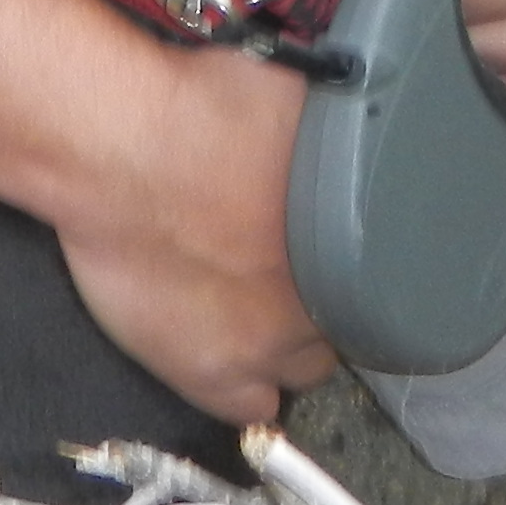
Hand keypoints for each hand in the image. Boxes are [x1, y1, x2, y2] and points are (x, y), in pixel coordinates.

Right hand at [47, 40, 332, 422]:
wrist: (119, 148)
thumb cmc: (201, 103)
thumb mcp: (299, 92)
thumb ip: (338, 126)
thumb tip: (362, 117)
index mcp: (354, 234)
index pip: (386, 278)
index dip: (354, 262)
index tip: (328, 246)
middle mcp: (322, 297)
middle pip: (343, 322)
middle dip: (321, 301)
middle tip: (284, 270)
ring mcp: (266, 344)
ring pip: (301, 371)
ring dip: (285, 345)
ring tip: (252, 311)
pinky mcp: (206, 372)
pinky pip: (250, 411)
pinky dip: (241, 387)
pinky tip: (224, 356)